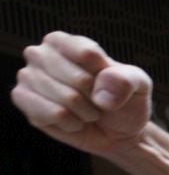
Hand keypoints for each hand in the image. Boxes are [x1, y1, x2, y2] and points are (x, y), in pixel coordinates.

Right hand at [11, 33, 151, 155]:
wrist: (116, 132)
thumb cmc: (124, 100)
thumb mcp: (138, 84)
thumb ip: (127, 80)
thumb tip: (101, 95)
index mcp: (65, 42)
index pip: (87, 54)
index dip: (104, 75)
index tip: (107, 81)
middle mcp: (41, 54)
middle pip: (78, 79)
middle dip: (96, 98)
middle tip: (97, 101)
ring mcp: (29, 77)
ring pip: (65, 99)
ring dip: (85, 113)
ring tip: (86, 111)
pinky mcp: (24, 101)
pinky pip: (51, 114)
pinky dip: (70, 123)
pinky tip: (72, 121)